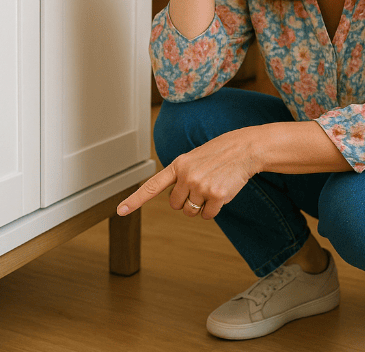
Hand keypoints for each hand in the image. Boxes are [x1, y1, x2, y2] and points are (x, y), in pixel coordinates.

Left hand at [116, 127, 259, 219]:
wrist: (245, 149)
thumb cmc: (219, 154)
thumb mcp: (194, 159)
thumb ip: (181, 176)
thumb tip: (177, 203)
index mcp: (178, 165)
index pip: (152, 186)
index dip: (135, 200)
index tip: (120, 211)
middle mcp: (186, 176)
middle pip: (176, 205)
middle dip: (187, 200)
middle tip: (201, 185)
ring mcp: (201, 186)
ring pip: (192, 212)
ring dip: (201, 205)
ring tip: (213, 185)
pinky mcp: (217, 196)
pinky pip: (207, 215)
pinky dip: (213, 209)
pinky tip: (221, 192)